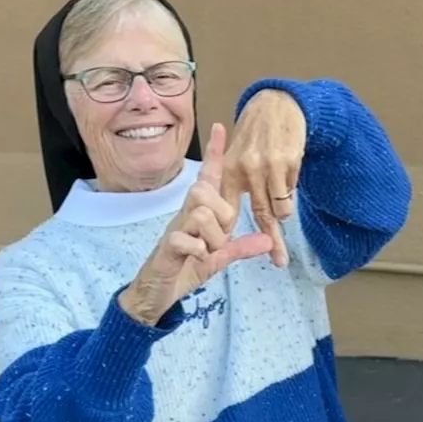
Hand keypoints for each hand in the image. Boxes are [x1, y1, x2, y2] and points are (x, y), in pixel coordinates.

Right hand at [119, 123, 273, 324]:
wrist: (155, 294)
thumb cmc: (184, 270)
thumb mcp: (218, 259)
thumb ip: (240, 248)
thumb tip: (267, 240)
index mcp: (198, 215)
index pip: (207, 178)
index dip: (214, 154)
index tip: (220, 127)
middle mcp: (184, 217)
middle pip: (203, 190)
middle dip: (223, 213)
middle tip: (223, 236)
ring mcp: (174, 232)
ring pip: (199, 213)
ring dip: (213, 236)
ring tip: (210, 252)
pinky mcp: (166, 250)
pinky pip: (183, 238)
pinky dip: (198, 249)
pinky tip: (200, 257)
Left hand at [220, 89, 305, 267]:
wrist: (278, 104)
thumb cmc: (256, 133)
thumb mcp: (237, 156)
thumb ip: (235, 187)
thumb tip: (231, 221)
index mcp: (230, 171)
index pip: (229, 211)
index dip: (232, 235)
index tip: (233, 256)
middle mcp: (247, 170)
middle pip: (261, 215)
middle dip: (273, 241)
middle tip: (281, 260)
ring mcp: (268, 167)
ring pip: (281, 207)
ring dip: (284, 210)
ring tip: (283, 195)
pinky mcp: (288, 162)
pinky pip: (293, 192)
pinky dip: (292, 191)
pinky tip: (289, 174)